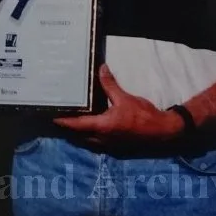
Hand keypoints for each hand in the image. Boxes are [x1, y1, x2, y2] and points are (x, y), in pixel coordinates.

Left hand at [53, 64, 184, 145]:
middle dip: (69, 129)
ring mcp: (110, 145)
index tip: (52, 118)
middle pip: (79, 135)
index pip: (77, 125)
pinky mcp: (116, 146)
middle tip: (60, 118)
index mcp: (102, 127)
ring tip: (72, 123)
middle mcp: (102, 139)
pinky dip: (91, 136)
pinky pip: (98, 142)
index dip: (64, 121)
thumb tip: (101, 69)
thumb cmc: (143, 115)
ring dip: (80, 134)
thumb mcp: (125, 98)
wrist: (163, 131)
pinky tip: (91, 128)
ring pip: (88, 141)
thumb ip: (110, 85)